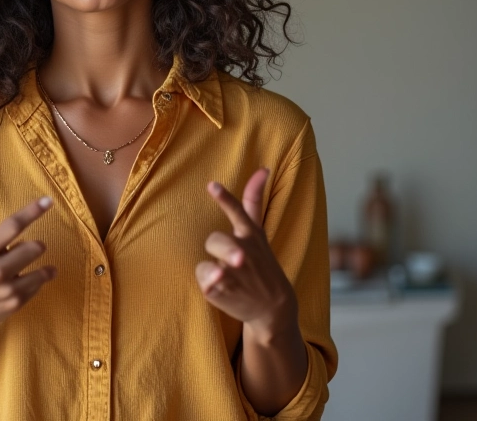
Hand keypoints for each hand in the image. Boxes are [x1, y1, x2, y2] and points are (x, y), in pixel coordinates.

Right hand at [0, 178, 56, 343]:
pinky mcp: (15, 303)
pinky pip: (40, 282)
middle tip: (17, 250)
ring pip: (40, 266)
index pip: (12, 226)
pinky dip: (39, 277)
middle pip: (33, 247)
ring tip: (21, 264)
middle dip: (32, 245)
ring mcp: (5, 290)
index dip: (32, 211)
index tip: (49, 200)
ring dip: (35, 262)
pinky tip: (26, 277)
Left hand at [195, 168, 296, 334]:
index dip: (225, 199)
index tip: (212, 185)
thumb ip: (253, 202)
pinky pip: (202, 280)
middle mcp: (244, 252)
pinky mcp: (222, 291)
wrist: (274, 309)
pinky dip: (209, 285)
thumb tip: (263, 169)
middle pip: (215, 240)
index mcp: (250, 235)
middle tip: (237, 261)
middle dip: (220, 249)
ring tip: (228, 278)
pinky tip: (223, 290)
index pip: (239, 212)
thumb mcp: (259, 232)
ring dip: (212, 271)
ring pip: (205, 263)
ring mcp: (234, 274)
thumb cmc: (261, 263)